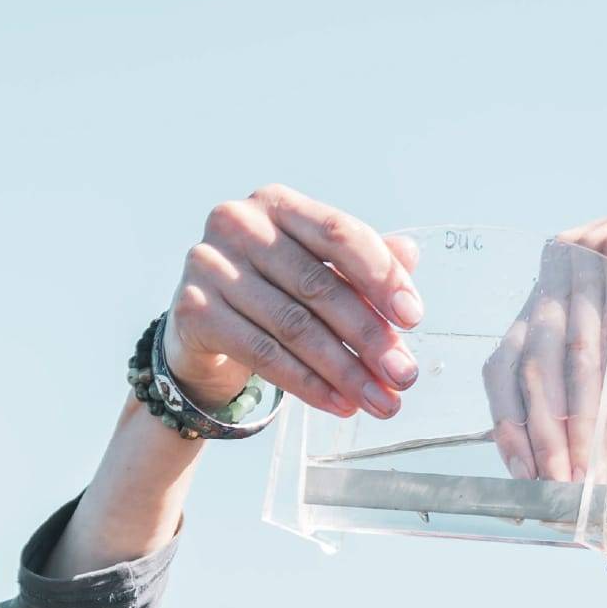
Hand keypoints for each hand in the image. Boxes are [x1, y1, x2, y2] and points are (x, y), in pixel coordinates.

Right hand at [161, 186, 424, 419]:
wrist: (207, 328)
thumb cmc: (276, 292)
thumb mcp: (321, 271)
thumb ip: (363, 262)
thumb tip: (410, 253)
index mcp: (277, 203)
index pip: (339, 233)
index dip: (381, 276)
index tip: (413, 319)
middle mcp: (238, 223)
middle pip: (319, 286)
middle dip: (370, 338)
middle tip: (404, 376)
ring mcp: (209, 264)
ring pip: (294, 326)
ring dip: (346, 371)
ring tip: (381, 401)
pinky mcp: (193, 309)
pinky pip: (264, 354)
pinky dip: (309, 385)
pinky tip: (341, 404)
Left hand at [484, 149, 606, 482]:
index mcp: (555, 287)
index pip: (511, 360)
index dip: (511, 419)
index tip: (522, 472)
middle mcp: (562, 265)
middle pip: (534, 360)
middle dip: (546, 433)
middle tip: (559, 487)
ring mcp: (593, 252)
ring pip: (574, 349)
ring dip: (581, 418)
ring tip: (588, 470)